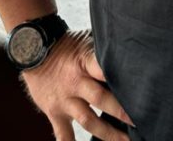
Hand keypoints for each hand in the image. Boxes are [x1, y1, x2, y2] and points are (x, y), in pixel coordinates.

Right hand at [21, 29, 135, 140]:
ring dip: (107, 133)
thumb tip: (127, 51)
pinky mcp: (54, 113)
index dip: (121, 79)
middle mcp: (75, 82)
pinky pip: (63, 134)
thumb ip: (102, 51)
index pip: (104, 70)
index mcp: (85, 61)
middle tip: (140, 121)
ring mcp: (65, 100)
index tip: (139, 90)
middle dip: (121, 111)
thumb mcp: (85, 41)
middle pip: (100, 98)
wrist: (32, 51)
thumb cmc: (65, 45)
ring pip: (88, 120)